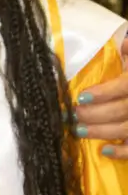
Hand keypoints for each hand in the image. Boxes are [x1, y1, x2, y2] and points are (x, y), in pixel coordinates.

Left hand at [73, 35, 127, 158]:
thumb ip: (127, 51)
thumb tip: (122, 42)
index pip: (124, 87)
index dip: (104, 93)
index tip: (81, 97)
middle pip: (121, 110)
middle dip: (94, 114)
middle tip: (72, 115)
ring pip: (126, 129)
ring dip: (101, 132)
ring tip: (78, 130)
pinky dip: (122, 152)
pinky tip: (104, 151)